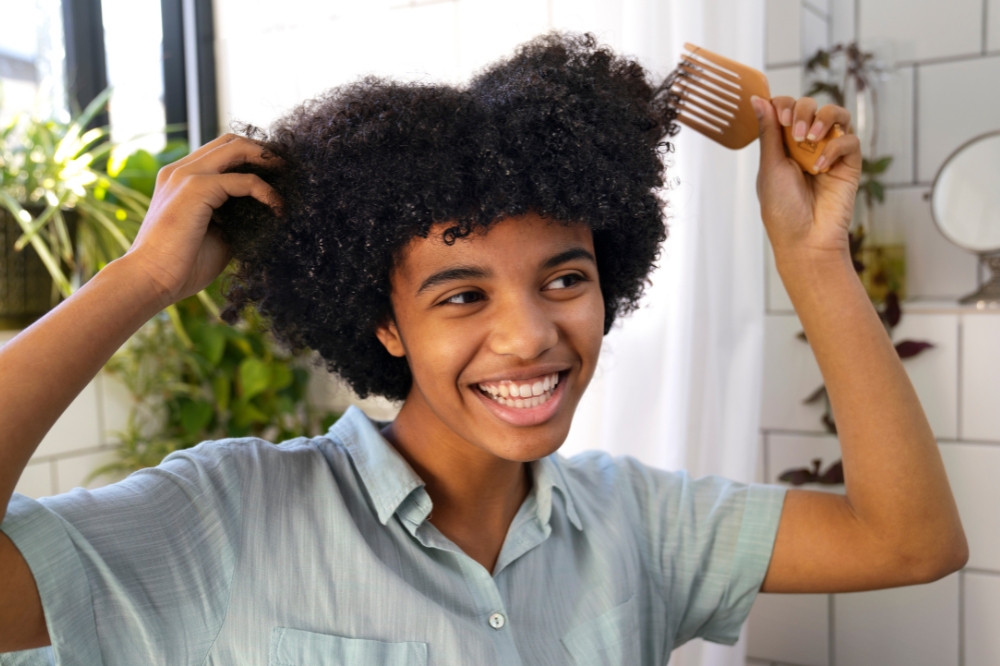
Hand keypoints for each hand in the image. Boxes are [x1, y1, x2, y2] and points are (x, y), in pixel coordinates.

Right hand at [123, 134, 281, 307]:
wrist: (152, 280)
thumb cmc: (182, 265)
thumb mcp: (217, 233)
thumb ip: (234, 215)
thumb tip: (264, 212)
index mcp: (180, 178)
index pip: (220, 151)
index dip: (251, 157)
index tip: (277, 174)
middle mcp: (180, 170)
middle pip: (230, 141)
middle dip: (263, 151)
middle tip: (286, 170)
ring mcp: (185, 176)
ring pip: (236, 148)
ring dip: (267, 160)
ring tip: (287, 179)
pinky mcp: (196, 188)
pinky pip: (243, 180)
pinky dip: (266, 191)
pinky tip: (277, 207)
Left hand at [751, 96, 861, 263]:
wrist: (805, 239)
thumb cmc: (782, 208)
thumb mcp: (770, 167)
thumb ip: (768, 132)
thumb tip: (756, 99)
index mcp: (782, 144)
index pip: (785, 108)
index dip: (783, 105)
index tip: (780, 118)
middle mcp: (806, 144)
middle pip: (810, 105)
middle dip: (802, 111)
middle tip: (795, 133)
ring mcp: (829, 151)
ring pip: (835, 114)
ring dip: (822, 119)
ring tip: (810, 138)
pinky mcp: (849, 163)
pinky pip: (850, 140)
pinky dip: (836, 148)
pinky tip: (821, 167)